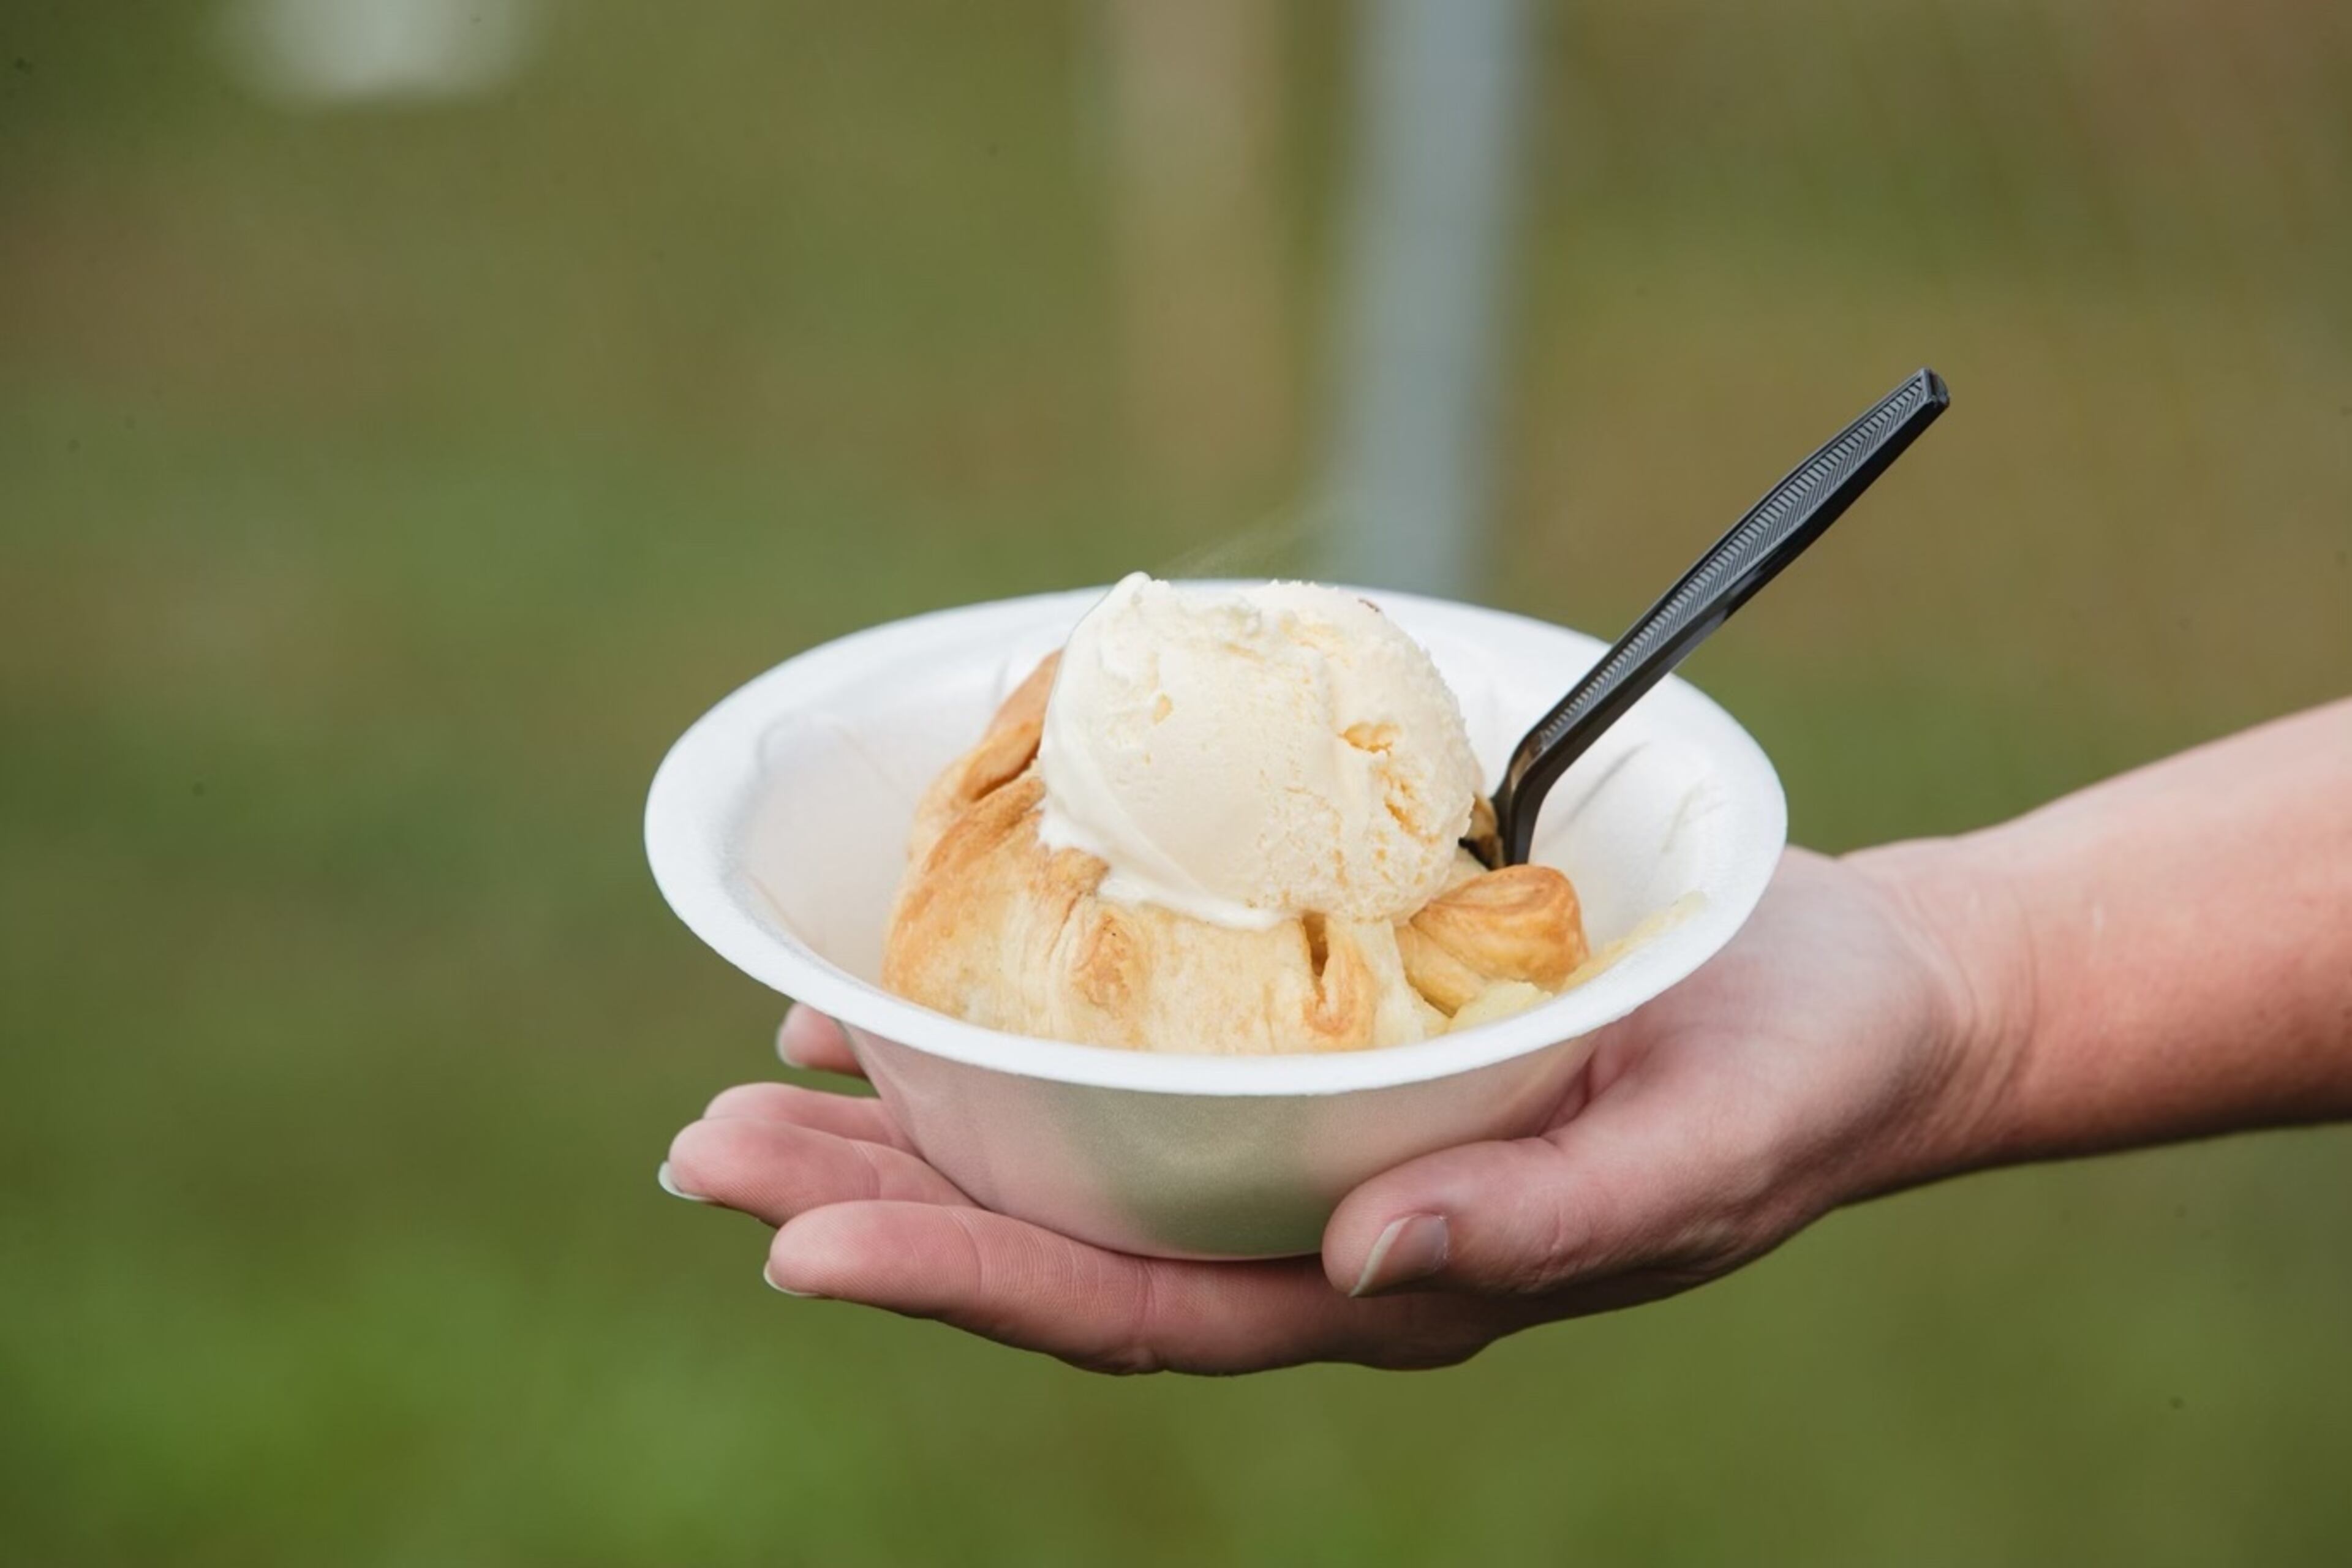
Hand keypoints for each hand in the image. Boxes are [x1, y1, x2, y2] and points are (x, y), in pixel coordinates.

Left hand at [662, 846, 2011, 1373]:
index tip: (800, 1248)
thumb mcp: (1703, 1149)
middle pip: (1065, 1240)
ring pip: (1079, 1156)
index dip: (966, 1282)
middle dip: (881, 1205)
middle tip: (705, 1152)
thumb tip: (1367, 1256)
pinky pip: (1142, 1059)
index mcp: (1395, 1280)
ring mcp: (1313, 1146)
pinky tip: (925, 992)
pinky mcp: (1325, 1057)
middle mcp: (1322, 1229)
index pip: (1140, 1309)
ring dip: (914, 1124)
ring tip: (759, 1080)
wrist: (1852, 1003)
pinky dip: (1019, 1030)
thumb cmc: (1792, 1076)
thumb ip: (1547, 1217)